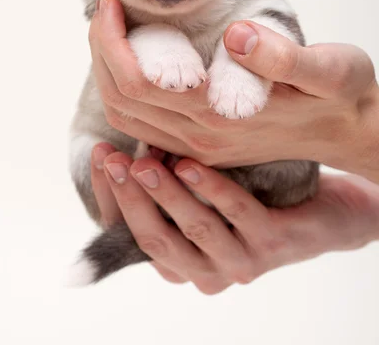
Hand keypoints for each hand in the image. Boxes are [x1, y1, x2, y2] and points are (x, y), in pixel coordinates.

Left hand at [89, 0, 378, 182]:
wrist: (350, 132)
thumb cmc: (341, 96)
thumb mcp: (328, 70)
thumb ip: (282, 56)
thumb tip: (236, 35)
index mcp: (224, 116)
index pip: (142, 82)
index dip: (114, 42)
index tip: (111, 3)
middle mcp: (203, 138)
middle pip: (123, 99)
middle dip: (101, 51)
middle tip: (105, 9)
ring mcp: (201, 146)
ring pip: (127, 115)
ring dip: (108, 71)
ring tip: (111, 29)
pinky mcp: (204, 144)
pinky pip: (144, 124)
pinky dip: (125, 90)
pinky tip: (133, 60)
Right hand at [90, 143, 378, 293]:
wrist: (321, 213)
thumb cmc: (248, 197)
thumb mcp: (198, 191)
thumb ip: (164, 181)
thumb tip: (118, 150)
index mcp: (179, 260)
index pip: (129, 233)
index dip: (110, 196)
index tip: (100, 156)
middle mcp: (204, 270)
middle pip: (154, 238)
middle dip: (130, 197)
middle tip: (114, 159)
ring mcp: (239, 261)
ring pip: (193, 228)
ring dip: (165, 194)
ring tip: (144, 162)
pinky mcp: (272, 243)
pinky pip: (237, 212)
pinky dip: (211, 187)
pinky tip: (190, 162)